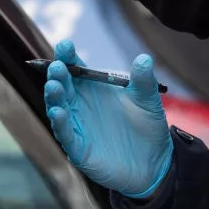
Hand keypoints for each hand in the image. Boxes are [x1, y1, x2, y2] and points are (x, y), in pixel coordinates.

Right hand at [43, 40, 173, 197]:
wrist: (154, 162)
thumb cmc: (147, 127)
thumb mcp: (147, 101)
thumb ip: (143, 81)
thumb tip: (144, 59)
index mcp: (94, 88)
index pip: (76, 68)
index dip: (68, 57)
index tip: (65, 46)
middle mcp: (81, 104)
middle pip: (63, 86)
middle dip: (57, 75)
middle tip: (58, 66)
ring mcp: (77, 125)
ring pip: (58, 107)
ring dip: (54, 97)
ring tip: (54, 85)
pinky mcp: (78, 148)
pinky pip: (65, 134)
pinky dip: (60, 123)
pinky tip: (59, 112)